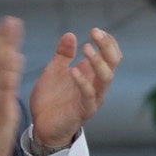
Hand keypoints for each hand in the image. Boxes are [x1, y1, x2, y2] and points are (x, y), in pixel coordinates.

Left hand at [29, 26, 120, 153]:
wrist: (42, 126)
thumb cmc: (51, 99)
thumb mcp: (55, 71)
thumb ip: (63, 55)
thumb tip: (70, 35)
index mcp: (90, 75)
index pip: (109, 56)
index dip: (107, 42)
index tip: (96, 30)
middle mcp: (95, 85)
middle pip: (113, 64)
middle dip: (107, 47)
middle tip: (95, 32)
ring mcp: (91, 99)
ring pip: (105, 79)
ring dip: (98, 62)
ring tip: (87, 48)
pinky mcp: (83, 111)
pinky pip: (89, 96)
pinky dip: (83, 82)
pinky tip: (74, 70)